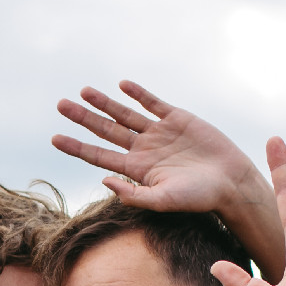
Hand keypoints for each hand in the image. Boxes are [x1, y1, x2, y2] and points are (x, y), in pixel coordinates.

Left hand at [51, 82, 284, 279]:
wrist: (231, 182)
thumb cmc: (199, 197)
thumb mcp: (163, 200)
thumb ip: (134, 194)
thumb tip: (104, 180)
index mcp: (136, 169)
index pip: (98, 155)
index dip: (76, 146)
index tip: (54, 138)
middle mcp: (143, 149)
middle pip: (105, 130)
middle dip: (82, 118)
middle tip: (59, 105)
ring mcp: (159, 132)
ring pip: (124, 114)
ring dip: (104, 102)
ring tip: (83, 91)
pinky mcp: (177, 118)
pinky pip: (153, 103)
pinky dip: (138, 93)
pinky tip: (122, 85)